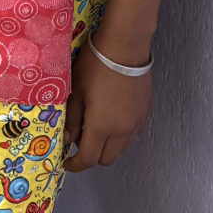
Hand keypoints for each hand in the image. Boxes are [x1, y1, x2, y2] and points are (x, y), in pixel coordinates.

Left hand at [62, 42, 153, 173]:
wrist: (125, 46)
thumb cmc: (95, 65)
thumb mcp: (76, 91)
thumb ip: (72, 119)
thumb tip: (68, 139)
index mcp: (101, 126)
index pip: (88, 159)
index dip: (76, 165)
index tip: (67, 162)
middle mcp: (121, 130)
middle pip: (106, 159)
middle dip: (91, 156)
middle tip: (80, 139)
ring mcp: (136, 122)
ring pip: (121, 148)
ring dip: (107, 146)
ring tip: (97, 127)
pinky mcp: (145, 112)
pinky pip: (133, 134)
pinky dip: (121, 135)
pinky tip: (114, 118)